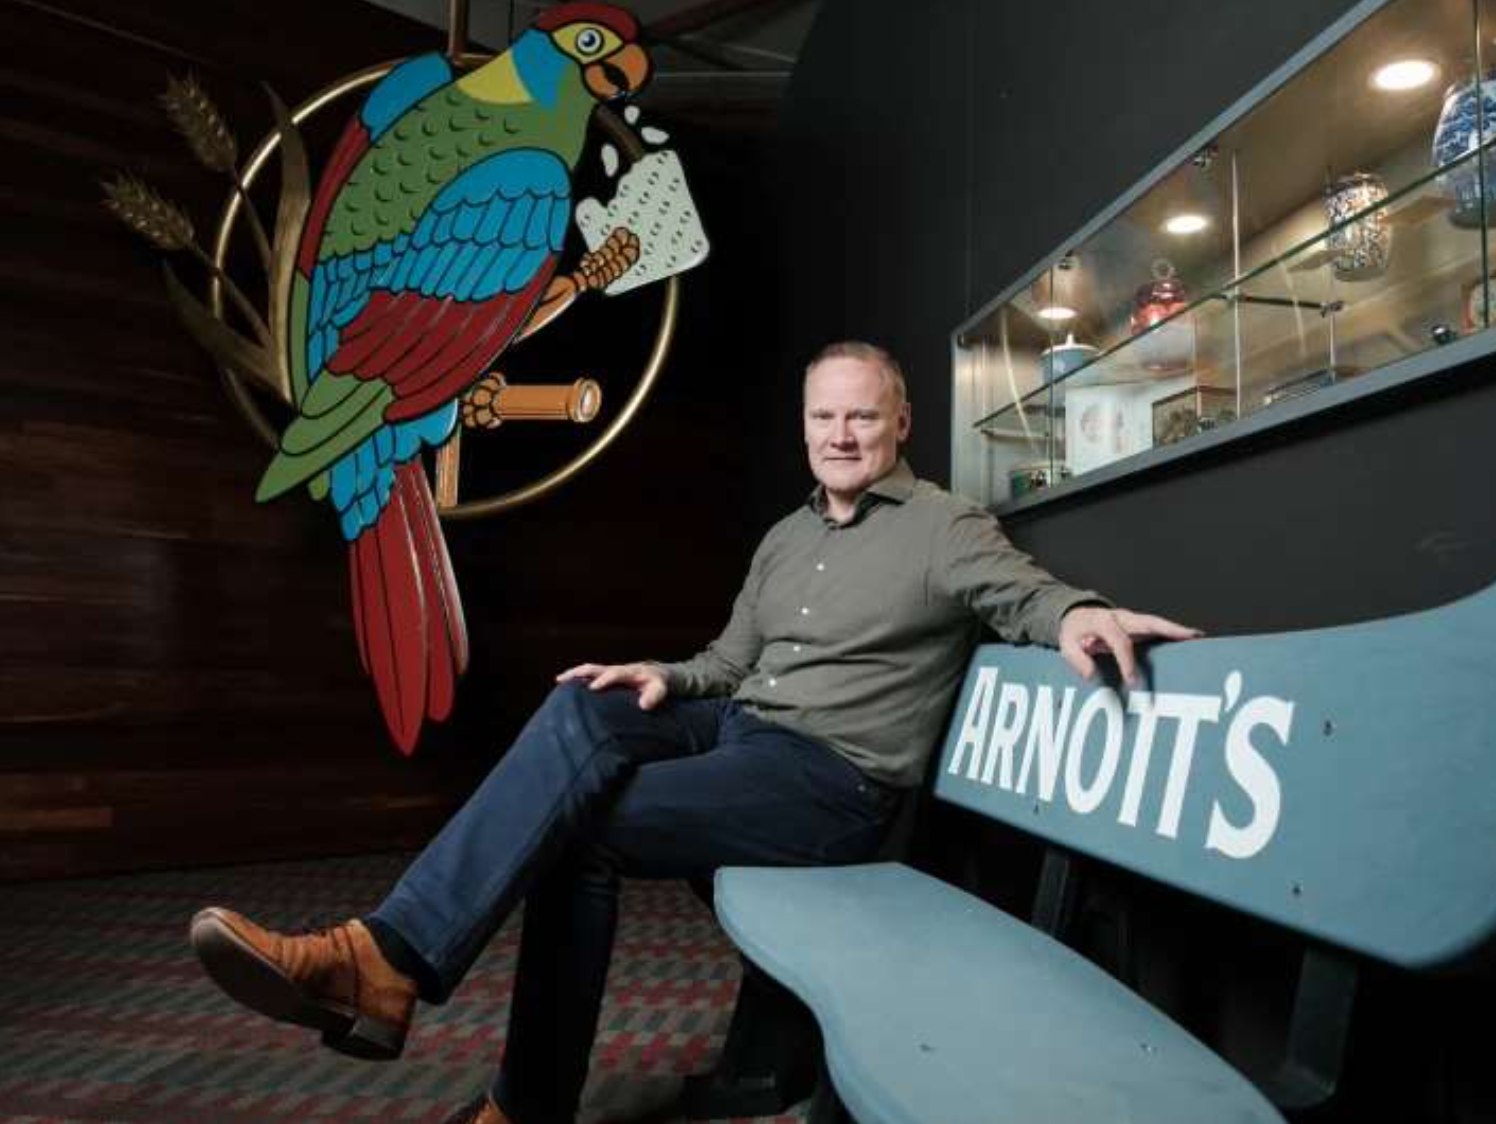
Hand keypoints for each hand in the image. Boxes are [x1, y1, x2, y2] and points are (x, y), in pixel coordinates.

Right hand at [556, 661, 667, 709]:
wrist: (657, 674)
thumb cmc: (658, 684)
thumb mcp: (660, 689)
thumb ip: (654, 696)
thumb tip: (644, 705)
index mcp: (630, 672)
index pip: (615, 673)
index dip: (604, 679)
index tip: (593, 687)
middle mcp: (617, 669)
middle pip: (596, 668)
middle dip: (581, 673)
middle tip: (566, 679)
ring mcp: (610, 671)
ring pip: (589, 669)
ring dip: (574, 674)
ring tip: (559, 680)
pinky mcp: (605, 676)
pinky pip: (589, 674)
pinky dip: (576, 678)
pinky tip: (564, 684)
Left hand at [1058, 606, 1202, 686]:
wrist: (1074, 615)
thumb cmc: (1072, 632)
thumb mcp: (1066, 645)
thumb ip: (1078, 660)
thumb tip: (1093, 676)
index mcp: (1103, 621)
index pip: (1120, 642)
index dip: (1127, 662)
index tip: (1133, 682)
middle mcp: (1121, 617)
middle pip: (1148, 622)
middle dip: (1170, 629)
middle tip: (1190, 636)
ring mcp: (1132, 620)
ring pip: (1157, 624)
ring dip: (1177, 630)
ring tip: (1198, 637)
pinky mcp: (1138, 626)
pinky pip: (1157, 629)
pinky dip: (1174, 633)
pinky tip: (1190, 639)